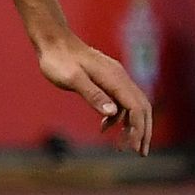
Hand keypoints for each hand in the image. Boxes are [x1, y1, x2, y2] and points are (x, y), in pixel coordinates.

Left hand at [36, 30, 151, 154]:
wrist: (52, 40)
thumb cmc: (58, 60)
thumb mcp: (72, 79)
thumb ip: (93, 95)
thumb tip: (113, 114)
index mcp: (115, 79)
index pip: (136, 108)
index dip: (138, 129)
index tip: (133, 148)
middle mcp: (120, 78)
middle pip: (142, 107)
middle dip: (143, 131)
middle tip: (140, 153)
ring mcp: (114, 78)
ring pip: (132, 105)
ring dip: (131, 126)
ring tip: (125, 146)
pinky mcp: (106, 79)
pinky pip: (120, 101)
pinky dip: (117, 117)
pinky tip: (104, 128)